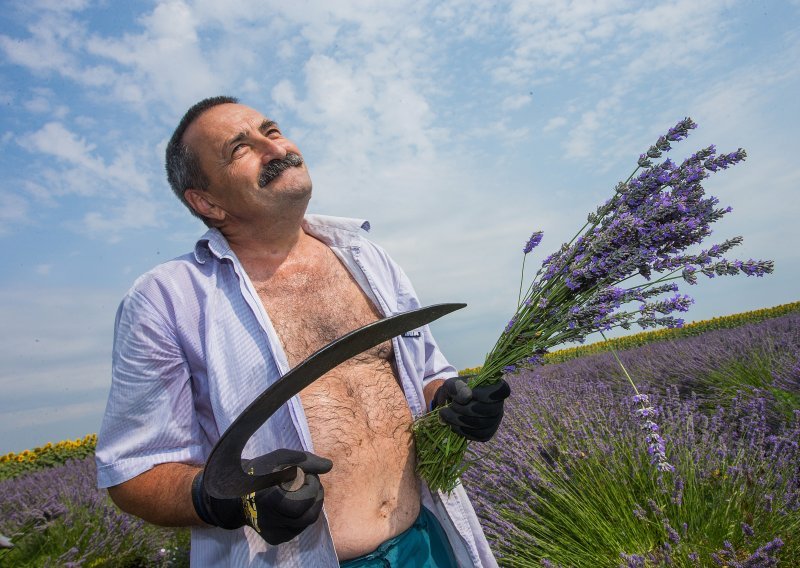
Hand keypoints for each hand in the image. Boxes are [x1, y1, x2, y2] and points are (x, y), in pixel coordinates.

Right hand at [192, 449, 331, 544]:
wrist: (233, 494)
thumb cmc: (258, 472)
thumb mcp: (279, 458)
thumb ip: (305, 461)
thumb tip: (329, 466)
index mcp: (270, 499)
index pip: (306, 498)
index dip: (312, 485)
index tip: (306, 474)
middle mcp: (271, 521)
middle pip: (309, 514)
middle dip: (315, 495)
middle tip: (308, 482)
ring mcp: (273, 533)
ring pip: (306, 523)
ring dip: (311, 504)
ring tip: (302, 491)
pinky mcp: (275, 539)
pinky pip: (298, 528)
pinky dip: (302, 514)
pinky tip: (293, 503)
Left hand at [431, 376, 510, 441]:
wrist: (450, 404)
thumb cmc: (455, 391)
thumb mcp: (452, 384)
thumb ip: (458, 387)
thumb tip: (467, 397)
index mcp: (495, 387)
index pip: (502, 390)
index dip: (486, 394)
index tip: (470, 394)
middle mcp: (498, 404)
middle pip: (489, 410)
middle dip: (466, 409)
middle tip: (452, 405)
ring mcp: (494, 420)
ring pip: (481, 424)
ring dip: (460, 420)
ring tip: (446, 414)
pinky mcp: (487, 433)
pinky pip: (478, 435)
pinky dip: (462, 430)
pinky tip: (452, 423)